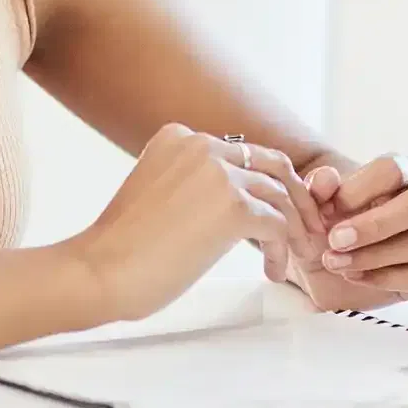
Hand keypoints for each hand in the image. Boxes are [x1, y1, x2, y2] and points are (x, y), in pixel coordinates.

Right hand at [72, 124, 303, 324]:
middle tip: (308, 230)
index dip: (269, 183)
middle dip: (297, 199)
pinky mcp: (233, 206)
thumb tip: (235, 202)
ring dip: (296, 230)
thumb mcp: (160, 195)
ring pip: (280, 198)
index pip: (244, 153)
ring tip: (297, 257)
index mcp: (180, 137)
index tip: (280, 210)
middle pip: (273, 166)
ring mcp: (219, 173)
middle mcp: (202, 145)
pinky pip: (277, 226)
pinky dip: (282, 250)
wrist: (99, 271)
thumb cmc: (122, 249)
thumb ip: (195, 185)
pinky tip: (272, 271)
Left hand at [291, 152, 407, 306]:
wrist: (321, 262)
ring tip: (334, 262)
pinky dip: (386, 278)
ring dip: (374, 255)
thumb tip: (327, 178)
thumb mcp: (311, 204)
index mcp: (397, 175)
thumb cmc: (324, 223)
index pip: (394, 169)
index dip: (359, 189)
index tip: (326, 209)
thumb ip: (316, 187)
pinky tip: (354, 276)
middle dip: (378, 224)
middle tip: (336, 240)